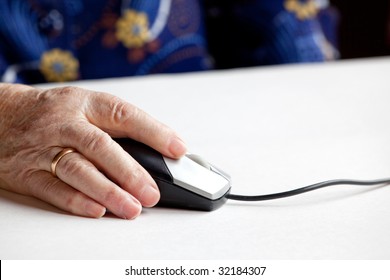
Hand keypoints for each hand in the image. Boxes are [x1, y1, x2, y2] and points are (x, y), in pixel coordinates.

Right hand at [0, 83, 185, 218]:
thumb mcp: (84, 107)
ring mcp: (44, 148)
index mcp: (85, 104)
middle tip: (152, 193)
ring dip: (108, 191)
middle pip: (101, 147)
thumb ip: (115, 127)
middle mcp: (65, 124)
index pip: (124, 115)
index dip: (153, 132)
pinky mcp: (27, 172)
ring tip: (132, 208)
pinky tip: (98, 210)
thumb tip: (157, 152)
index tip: (177, 148)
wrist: (1, 115)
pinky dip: (76, 201)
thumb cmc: (52, 112)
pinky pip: (53, 188)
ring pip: (78, 169)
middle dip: (130, 172)